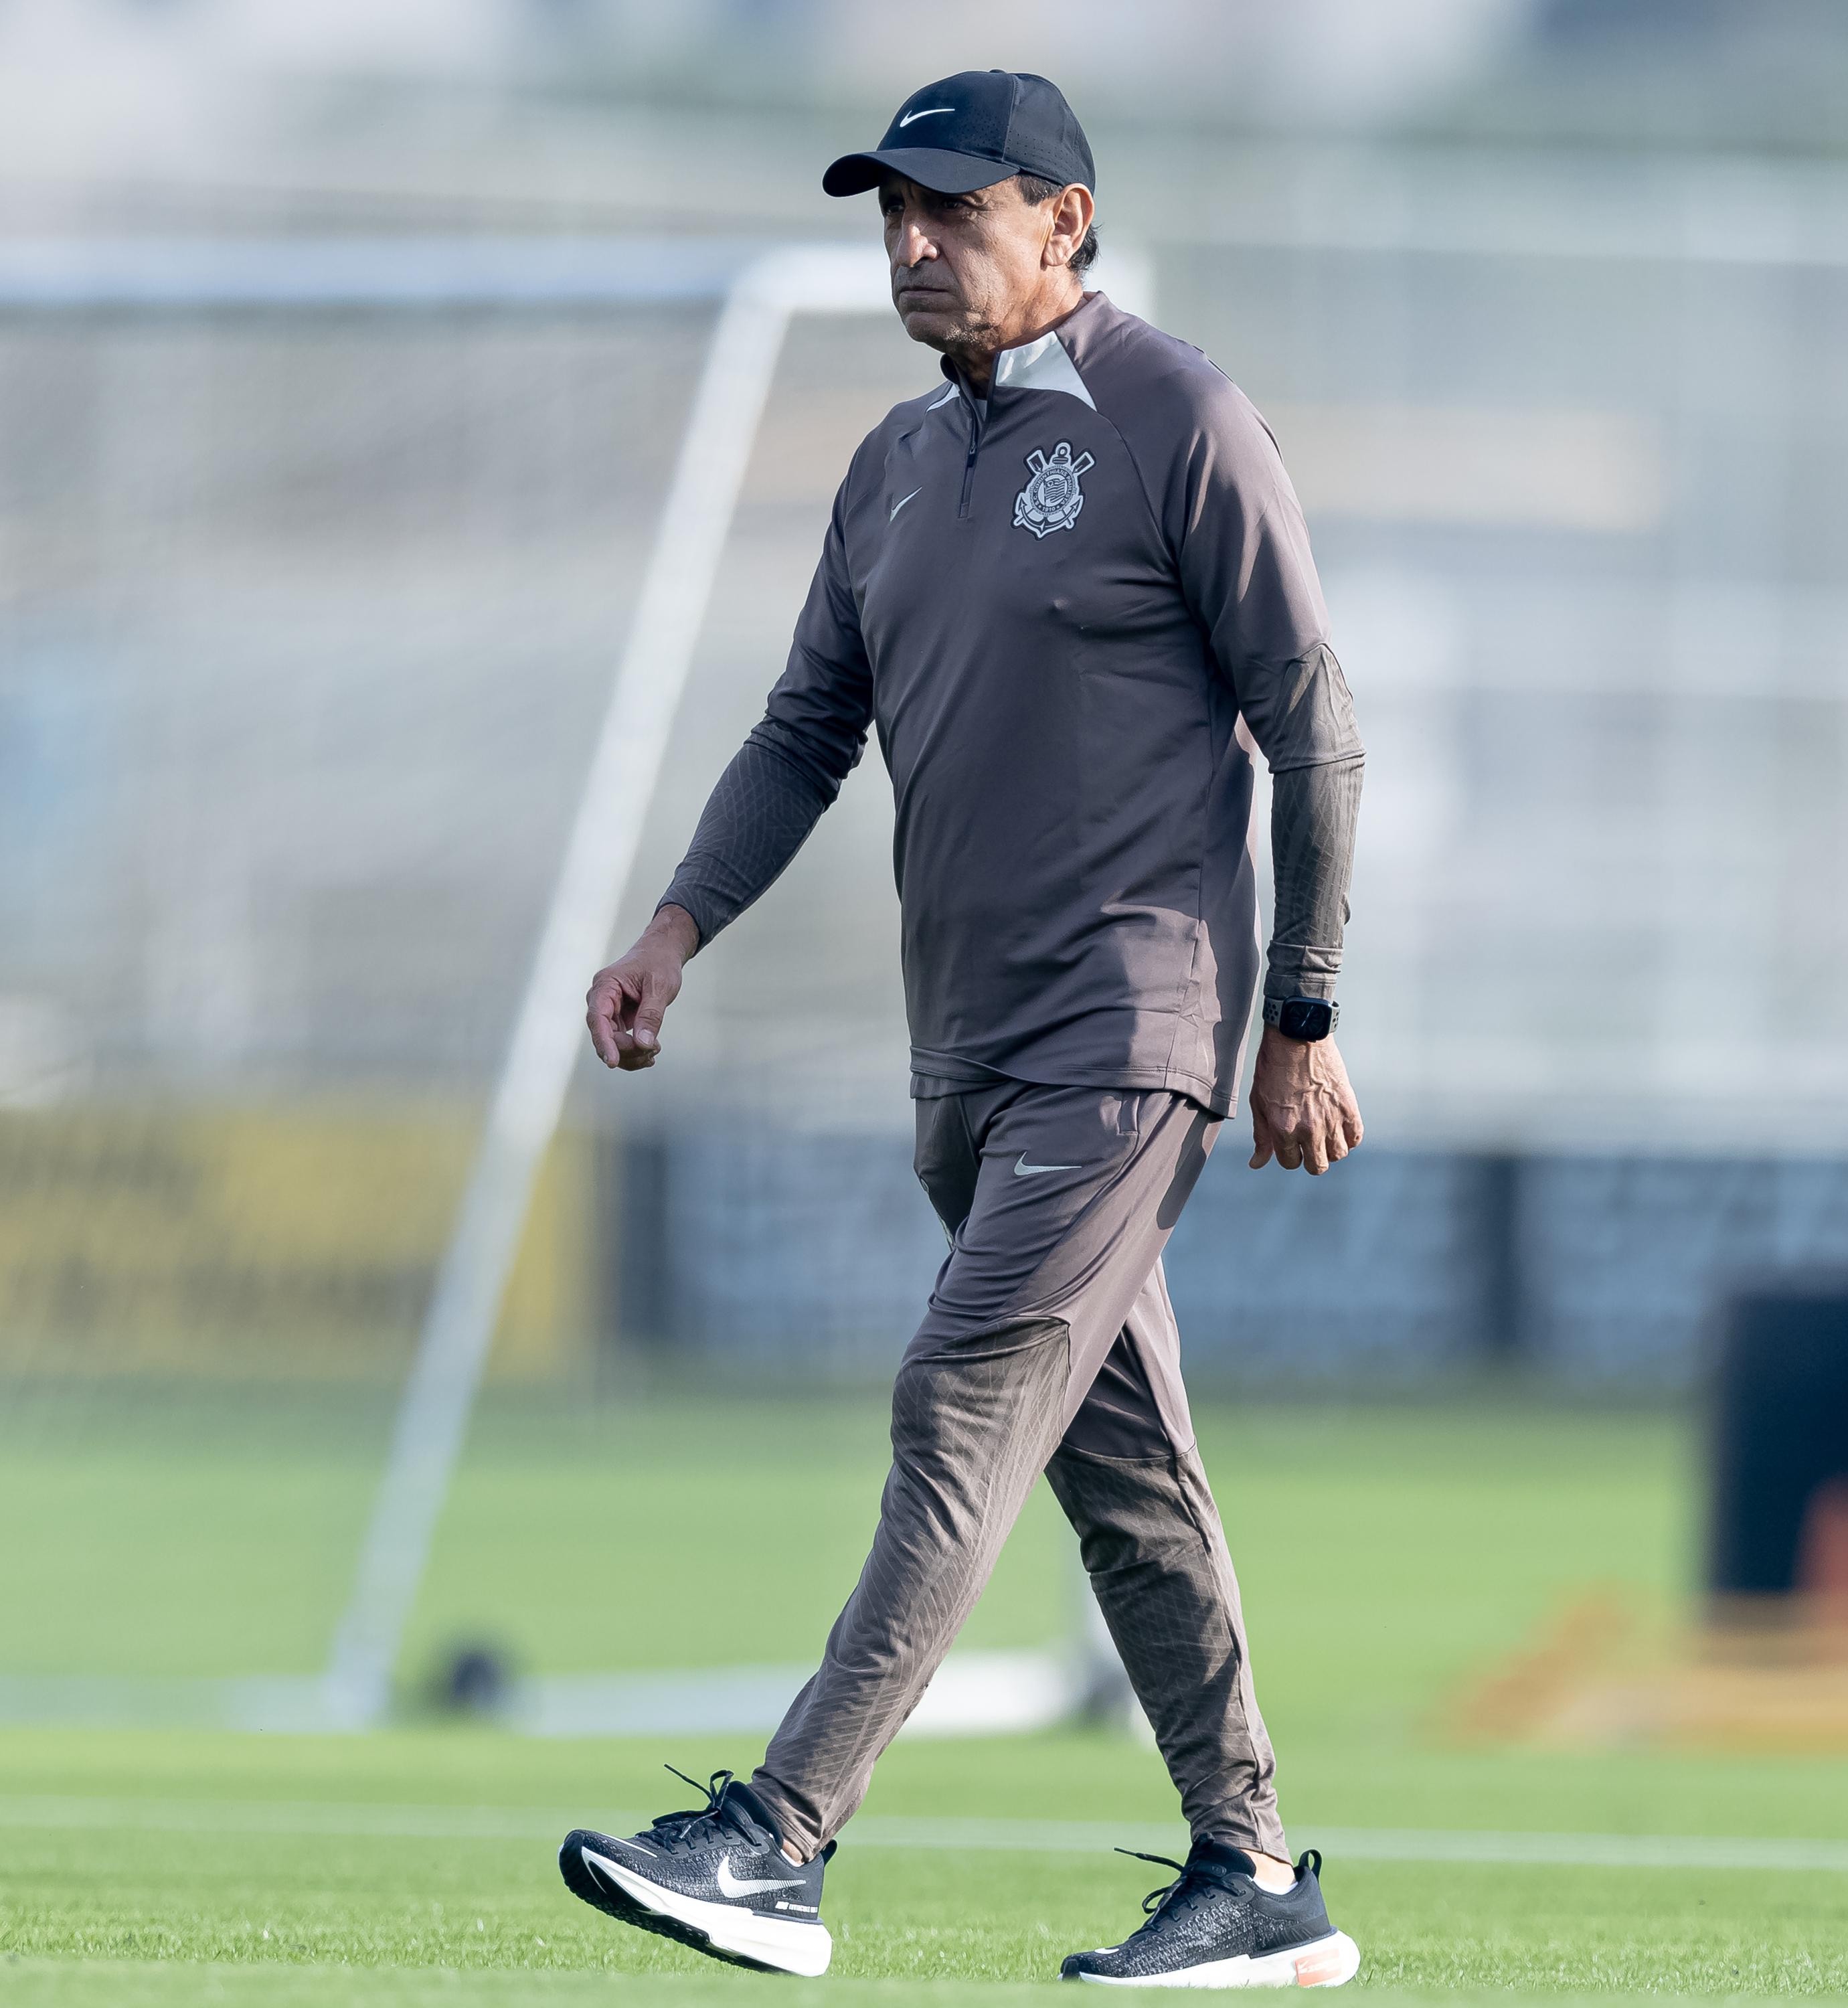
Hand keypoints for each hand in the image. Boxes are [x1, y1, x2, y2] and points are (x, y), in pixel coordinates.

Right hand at [586, 905, 698, 1070]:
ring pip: (611, 1042)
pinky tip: (650, 1054)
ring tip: (655, 1050)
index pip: (597, 1018)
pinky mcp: (618, 1018)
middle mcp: (601, 999)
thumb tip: (642, 1044)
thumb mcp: (660, 986)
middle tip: (654, 1050)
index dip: (603, 1042)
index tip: (613, 1062)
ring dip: (632, 1053)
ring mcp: (608, 1010)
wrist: (662, 952)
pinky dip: (634, 1051)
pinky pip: (620, 1041)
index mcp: (605, 985)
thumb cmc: (659, 962)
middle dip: (627, 1049)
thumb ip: (650, 1015)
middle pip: (604, 1034)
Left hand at [1248, 1025, 1362, 1174]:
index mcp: (1283, 1129)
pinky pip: (1355, 1137)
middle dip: (1310, 1159)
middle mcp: (1308, 1129)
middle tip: (1308, 1143)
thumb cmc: (1273, 1068)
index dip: (1289, 1155)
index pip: (1290, 1163)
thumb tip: (1256, 1163)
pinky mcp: (1349, 1107)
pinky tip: (1339, 1126)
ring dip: (1330, 1148)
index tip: (1289, 1143)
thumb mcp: (1258, 1102)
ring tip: (1323, 1133)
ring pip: (1338, 1155)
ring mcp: (1331, 1119)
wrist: (1298, 1037)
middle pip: (1317, 1166)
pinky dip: (1349, 1137)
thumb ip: (1261, 1136)